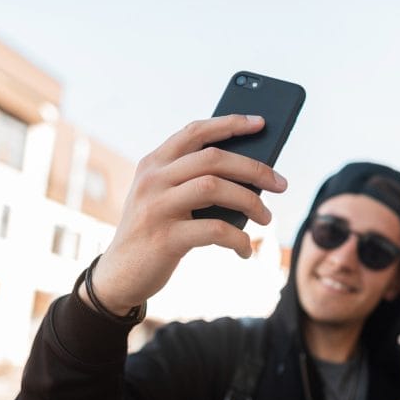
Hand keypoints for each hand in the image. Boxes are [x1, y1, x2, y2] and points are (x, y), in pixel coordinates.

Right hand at [87, 115, 287, 314]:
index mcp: (153, 164)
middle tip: (281, 184)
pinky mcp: (165, 238)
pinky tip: (245, 249)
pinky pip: (215, 230)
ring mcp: (156, 207)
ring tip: (266, 217)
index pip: (195, 131)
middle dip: (254, 168)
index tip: (261, 123)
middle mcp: (152, 179)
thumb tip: (250, 178)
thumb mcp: (164, 199)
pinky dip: (238, 239)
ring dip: (250, 201)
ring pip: (214, 187)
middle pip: (213, 158)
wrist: (119, 276)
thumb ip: (192, 182)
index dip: (230, 124)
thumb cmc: (153, 233)